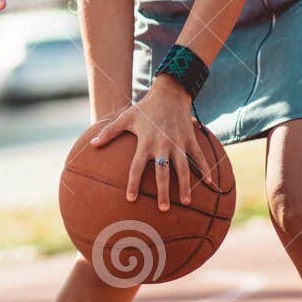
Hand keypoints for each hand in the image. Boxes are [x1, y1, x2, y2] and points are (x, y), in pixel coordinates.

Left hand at [91, 76, 212, 210]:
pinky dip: (205, 169)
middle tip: (163, 209)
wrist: (170, 93)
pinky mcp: (190, 139)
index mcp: (145, 142)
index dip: (133, 182)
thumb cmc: (145, 108)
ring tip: (187, 203)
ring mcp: (178, 143)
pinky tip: (209, 183)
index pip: (137, 166)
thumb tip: (92, 145)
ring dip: (185, 186)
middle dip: (163, 191)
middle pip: (163, 172)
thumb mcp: (125, 118)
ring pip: (183, 168)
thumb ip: (109, 132)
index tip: (131, 198)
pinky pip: (199, 156)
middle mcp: (162, 145)